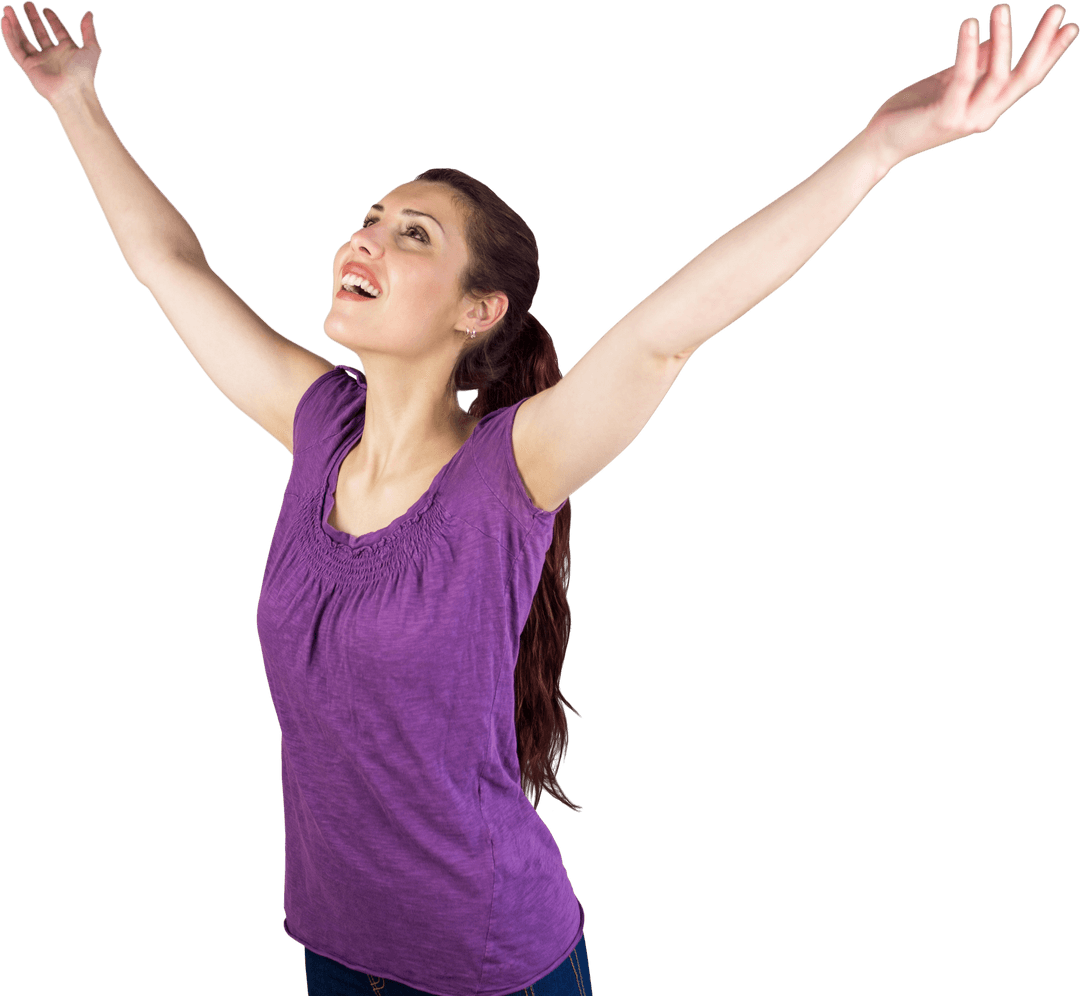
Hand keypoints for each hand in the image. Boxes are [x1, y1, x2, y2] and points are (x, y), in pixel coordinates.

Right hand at [2, 3, 100, 104]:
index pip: (58, 31)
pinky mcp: (28, 66)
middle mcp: (53, 55)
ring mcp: (40, 61)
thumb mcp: (92, 48)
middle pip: (40, 33)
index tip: (46, 9)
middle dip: (33, 19)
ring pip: (24, 39)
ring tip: (8, 8)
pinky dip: (8, 34)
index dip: (52, 20)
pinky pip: (15, 48)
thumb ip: (89, 30)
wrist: (72, 91)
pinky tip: (4, 20)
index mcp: (68, 51)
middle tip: (27, 4)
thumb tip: (89, 13)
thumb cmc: (84, 73)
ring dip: (15, 24)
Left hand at [863, 4, 1077, 166]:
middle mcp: (983, 116)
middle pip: (1022, 78)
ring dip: (1002, 39)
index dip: (1050, 55)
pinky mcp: (944, 116)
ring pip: (997, 76)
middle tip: (1057, 10)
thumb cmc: (912, 112)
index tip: (1071, 27)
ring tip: (1000, 8)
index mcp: (987, 107)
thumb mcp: (946, 83)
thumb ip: (972, 65)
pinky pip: (962, 78)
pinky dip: (967, 49)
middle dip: (1042, 44)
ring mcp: (965, 119)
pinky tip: (968, 23)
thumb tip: (992, 40)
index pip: (1026, 80)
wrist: (880, 144)